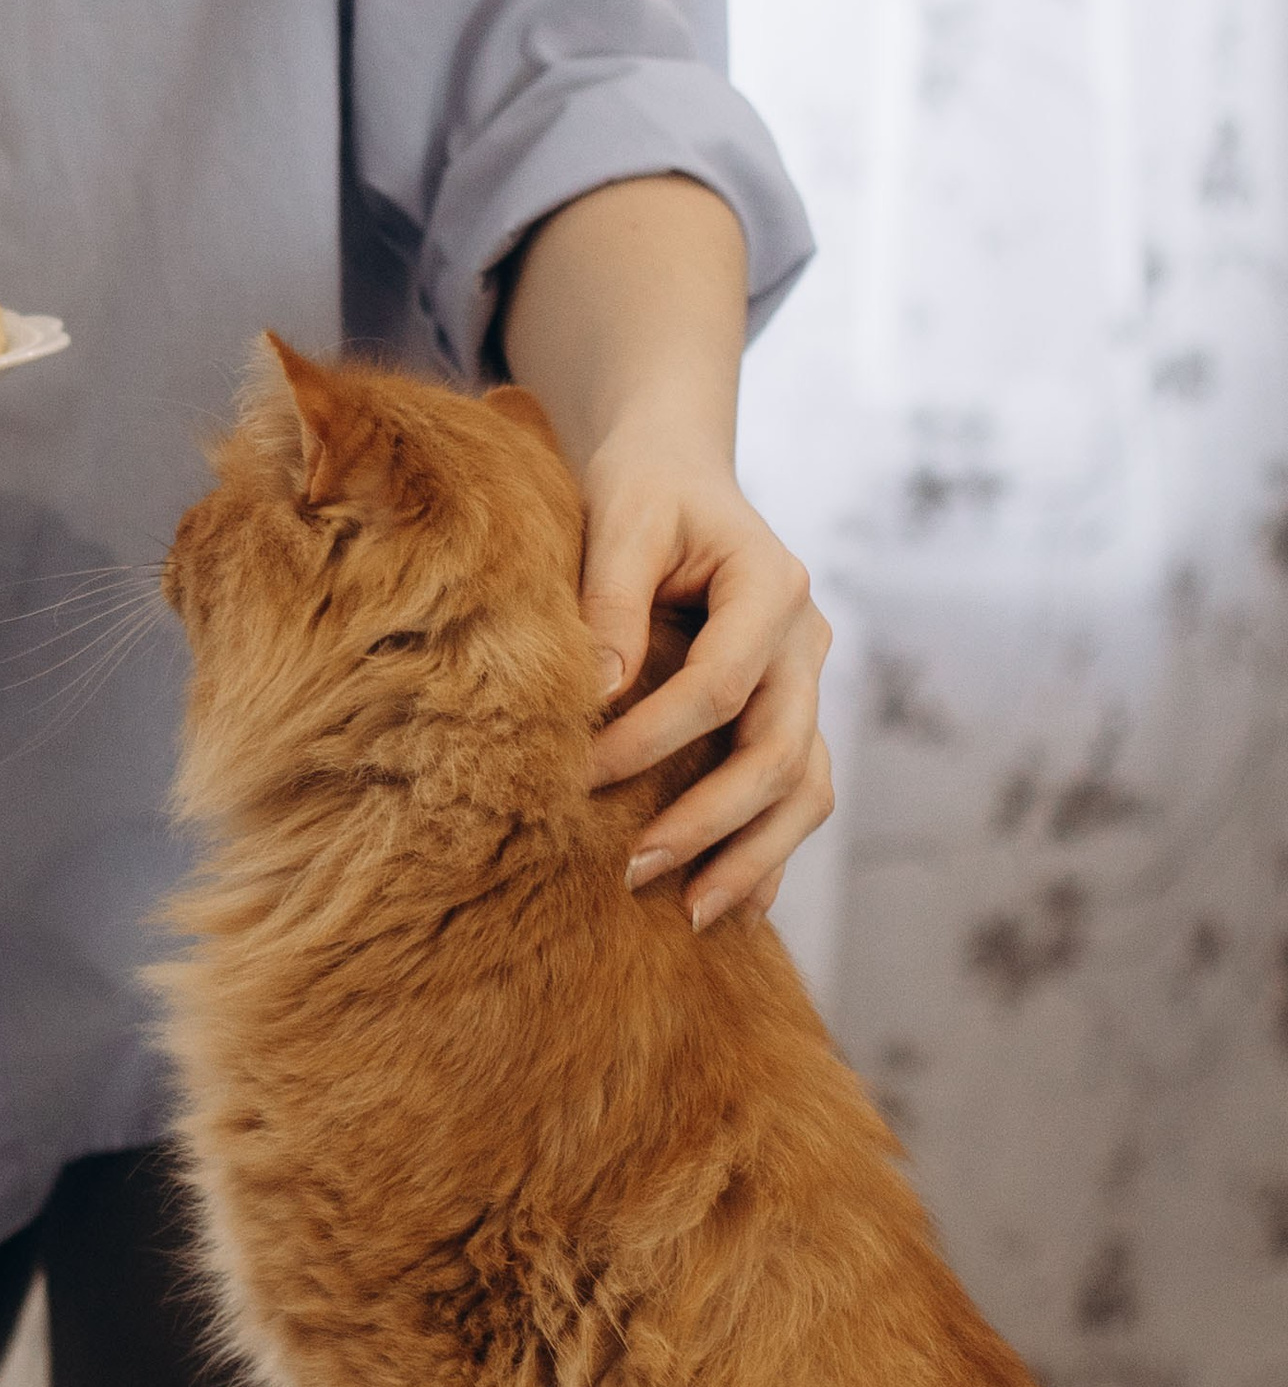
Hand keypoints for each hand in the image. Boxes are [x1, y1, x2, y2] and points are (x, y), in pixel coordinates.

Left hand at [577, 431, 832, 926]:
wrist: (678, 471)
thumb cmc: (642, 489)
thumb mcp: (620, 518)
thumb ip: (610, 600)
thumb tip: (597, 697)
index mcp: (773, 585)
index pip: (720, 686)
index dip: (652, 740)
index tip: (579, 776)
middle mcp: (807, 641)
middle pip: (780, 754)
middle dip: (711, 823)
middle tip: (634, 871)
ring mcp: (805, 682)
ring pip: (806, 788)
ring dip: (752, 856)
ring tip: (691, 915)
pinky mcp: (789, 711)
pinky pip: (796, 793)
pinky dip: (768, 851)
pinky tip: (729, 905)